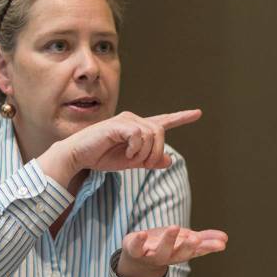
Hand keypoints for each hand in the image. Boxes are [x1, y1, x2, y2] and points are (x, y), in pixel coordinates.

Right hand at [39, 109, 201, 185]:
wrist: (79, 156)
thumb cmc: (101, 157)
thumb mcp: (130, 163)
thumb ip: (150, 161)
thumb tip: (169, 160)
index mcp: (138, 129)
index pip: (163, 121)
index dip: (181, 117)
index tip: (197, 113)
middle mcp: (134, 120)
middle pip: (160, 132)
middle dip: (156, 152)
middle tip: (143, 163)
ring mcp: (126, 120)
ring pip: (152, 135)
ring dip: (145, 152)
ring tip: (130, 158)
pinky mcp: (118, 124)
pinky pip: (139, 135)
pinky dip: (135, 149)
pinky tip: (125, 153)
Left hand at [116, 225, 228, 276]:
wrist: (136, 257)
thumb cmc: (164, 246)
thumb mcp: (184, 241)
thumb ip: (204, 239)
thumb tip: (225, 238)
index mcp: (181, 253)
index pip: (197, 251)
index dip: (208, 248)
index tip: (221, 244)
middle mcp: (168, 256)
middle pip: (179, 254)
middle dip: (188, 246)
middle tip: (196, 238)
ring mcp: (151, 254)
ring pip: (160, 251)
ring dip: (168, 240)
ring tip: (175, 227)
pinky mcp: (135, 250)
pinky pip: (136, 247)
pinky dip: (138, 241)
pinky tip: (142, 233)